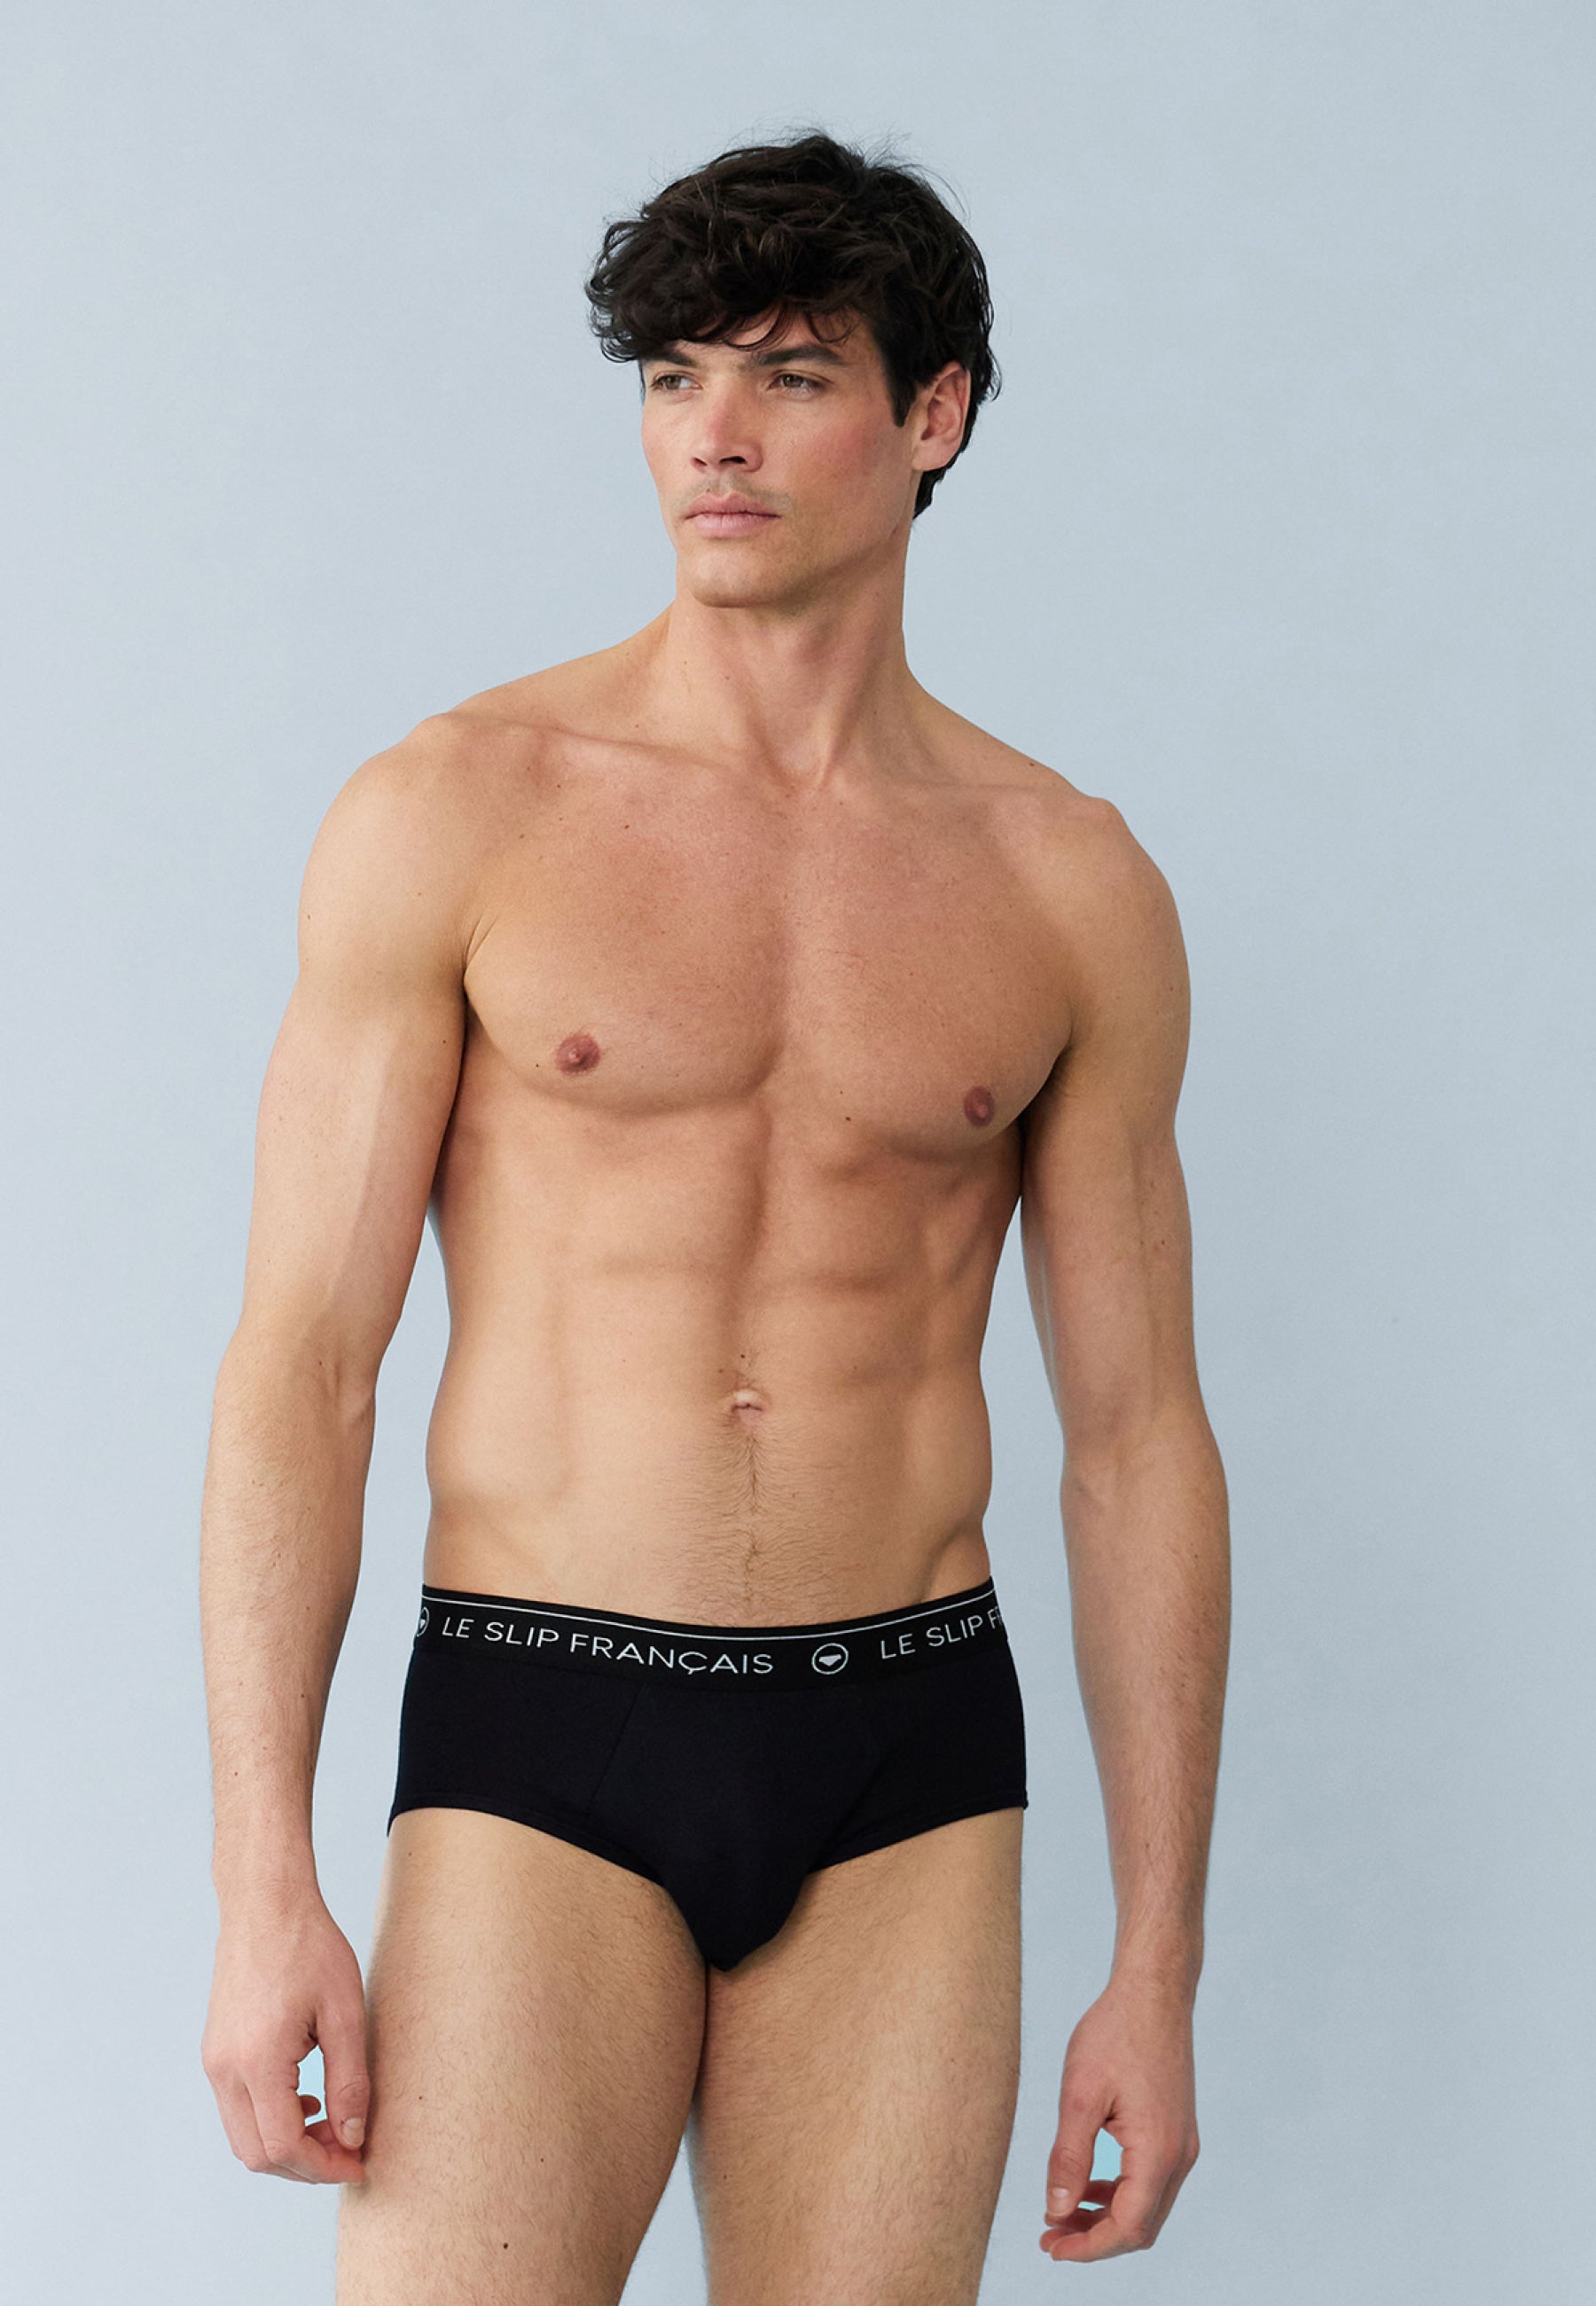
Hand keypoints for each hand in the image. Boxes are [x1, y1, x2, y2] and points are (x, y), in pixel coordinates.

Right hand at [201, 1892, 370, 2183]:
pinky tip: (305, 2098)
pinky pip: (237, 2109)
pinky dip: (269, 2120)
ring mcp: (214, 2061)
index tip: (358, 2163)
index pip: (283, 2146)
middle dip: (304, 2165)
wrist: (265, 1903)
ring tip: (332, 2122)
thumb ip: (350, 2080)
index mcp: (257, 2060)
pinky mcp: (214, 2052)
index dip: (323, 2166)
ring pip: (243, 2137)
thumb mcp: (345, 2012)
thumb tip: (352, 2137)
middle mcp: (225, 2069)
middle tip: (348, 2148)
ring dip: (286, 2145)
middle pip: (256, 2155)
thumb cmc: (309, 1947)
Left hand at [1038, 1973, 1199, 2260]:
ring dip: (1106, 2218)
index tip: (1049, 2247)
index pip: (1127, 2227)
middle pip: (1140, 2227)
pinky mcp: (1177, 2131)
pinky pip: (1151, 2182)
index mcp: (1158, 2152)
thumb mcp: (1079, 2095)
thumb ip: (1069, 2158)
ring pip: (1147, 2207)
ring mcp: (1182, 2144)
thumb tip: (1056, 2212)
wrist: (1154, 1991)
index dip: (1087, 2248)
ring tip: (1062, 2214)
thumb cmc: (1115, 2033)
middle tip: (1049, 2236)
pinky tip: (1089, 2184)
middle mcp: (1179, 2156)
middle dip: (1094, 2239)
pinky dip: (1120, 2193)